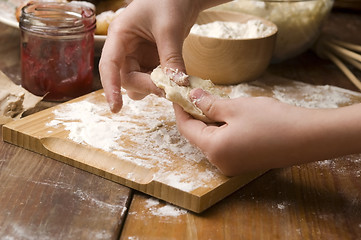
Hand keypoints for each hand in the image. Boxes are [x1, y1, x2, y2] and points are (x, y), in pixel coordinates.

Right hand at [99, 0, 201, 112]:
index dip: (110, 87)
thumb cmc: (169, 1)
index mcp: (120, 35)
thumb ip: (171, 58)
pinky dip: (164, 84)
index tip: (116, 108)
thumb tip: (177, 86)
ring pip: (139, 83)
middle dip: (146, 86)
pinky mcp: (151, 61)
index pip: (108, 65)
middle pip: (126, 78)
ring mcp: (138, 56)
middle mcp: (125, 49)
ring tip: (173, 83)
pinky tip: (177, 81)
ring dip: (154, 88)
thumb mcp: (169, 29)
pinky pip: (153, 79)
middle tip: (169, 90)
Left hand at [174, 88, 360, 175]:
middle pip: (198, 136)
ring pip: (212, 140)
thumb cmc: (272, 121)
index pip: (186, 128)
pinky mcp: (245, 163)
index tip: (176, 93)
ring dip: (209, 121)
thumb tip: (192, 97)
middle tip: (195, 94)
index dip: (180, 110)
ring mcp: (233, 166)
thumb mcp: (235, 107)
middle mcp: (220, 163)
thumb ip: (209, 104)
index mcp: (214, 149)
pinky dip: (222, 130)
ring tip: (212, 101)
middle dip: (195, 115)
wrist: (309, 137)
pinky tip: (228, 115)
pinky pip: (225, 145)